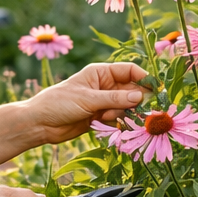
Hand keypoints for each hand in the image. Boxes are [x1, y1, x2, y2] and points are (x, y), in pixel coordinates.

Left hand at [25, 62, 148, 143]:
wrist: (40, 124)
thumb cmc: (59, 103)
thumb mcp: (88, 99)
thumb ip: (115, 99)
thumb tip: (141, 96)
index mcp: (100, 72)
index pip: (129, 70)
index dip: (144, 78)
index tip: (157, 90)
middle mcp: (105, 86)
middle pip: (132, 90)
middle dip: (138, 100)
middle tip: (145, 111)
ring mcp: (104, 102)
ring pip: (127, 107)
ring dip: (125, 114)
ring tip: (107, 118)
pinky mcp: (101, 118)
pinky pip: (119, 119)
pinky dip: (119, 124)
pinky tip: (108, 125)